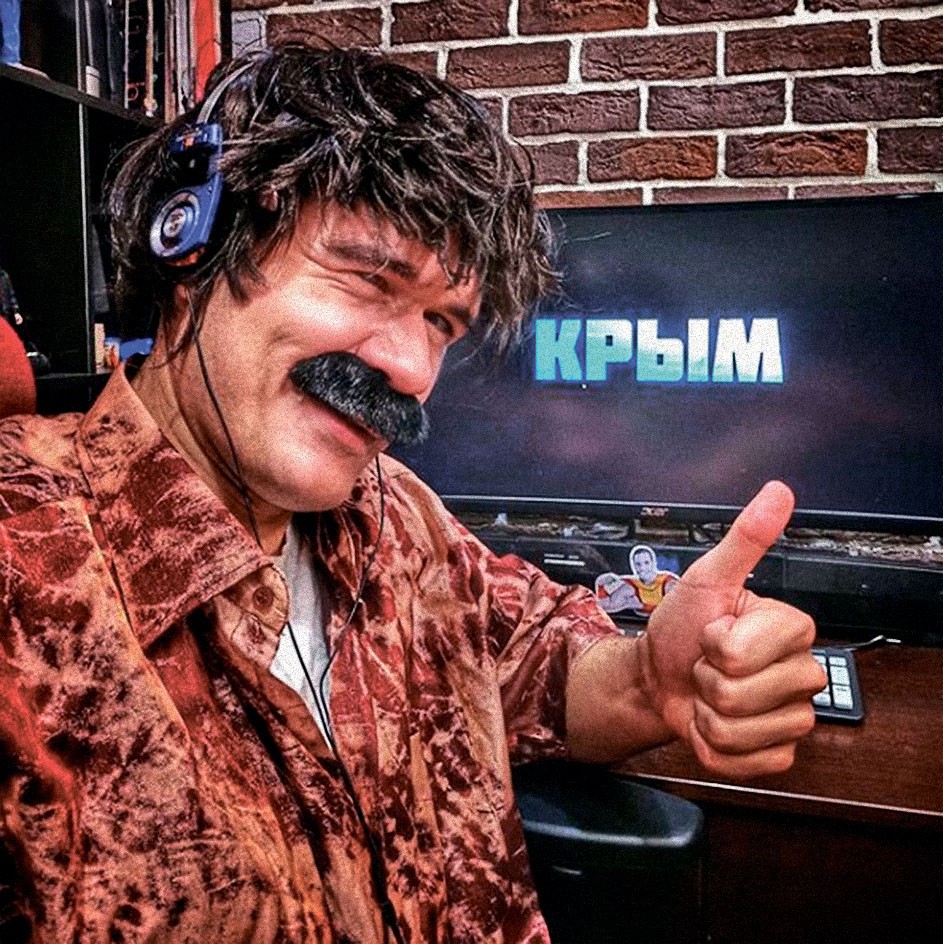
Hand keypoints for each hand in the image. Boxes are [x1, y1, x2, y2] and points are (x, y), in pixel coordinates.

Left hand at [639, 481, 826, 778]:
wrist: (655, 677)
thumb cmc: (679, 626)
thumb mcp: (705, 577)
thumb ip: (744, 539)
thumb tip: (778, 494)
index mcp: (791, 629)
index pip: (743, 653)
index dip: (713, 646)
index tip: (712, 632)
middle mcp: (801, 673)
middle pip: (743, 694)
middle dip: (706, 680)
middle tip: (706, 664)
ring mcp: (791, 716)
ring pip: (742, 730)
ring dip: (707, 714)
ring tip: (707, 692)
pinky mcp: (775, 753)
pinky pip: (746, 761)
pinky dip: (712, 746)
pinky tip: (711, 723)